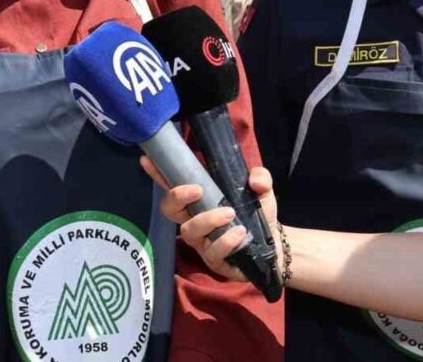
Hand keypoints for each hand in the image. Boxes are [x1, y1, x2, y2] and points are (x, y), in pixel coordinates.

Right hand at [139, 155, 281, 281]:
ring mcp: (203, 243)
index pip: (173, 186)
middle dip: (177, 196)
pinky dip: (226, 240)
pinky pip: (212, 252)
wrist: (275, 246)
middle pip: (169, 210)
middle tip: (197, 189)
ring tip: (230, 213)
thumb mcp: (262, 191)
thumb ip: (260, 178)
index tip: (147, 160)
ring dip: (208, 219)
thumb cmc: (257, 214)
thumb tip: (255, 180)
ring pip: (189, 231)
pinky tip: (241, 234)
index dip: (158, 174)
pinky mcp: (216, 261)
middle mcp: (194, 221)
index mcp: (199, 202)